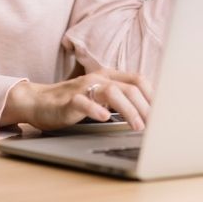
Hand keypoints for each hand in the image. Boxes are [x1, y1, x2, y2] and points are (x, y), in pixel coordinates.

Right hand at [2, 67, 152, 131]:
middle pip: (130, 87)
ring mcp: (83, 87)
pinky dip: (95, 110)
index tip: (164, 111)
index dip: (153, 94)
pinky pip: (83, 102)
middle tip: (155, 125)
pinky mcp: (68, 100)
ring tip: (137, 125)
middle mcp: (99, 78)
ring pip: (112, 92)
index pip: (138, 80)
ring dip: (128, 110)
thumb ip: (120, 99)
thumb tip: (148, 112)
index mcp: (109, 76)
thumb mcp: (100, 97)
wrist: (38, 101)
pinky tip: (104, 118)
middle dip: (145, 106)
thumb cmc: (73, 101)